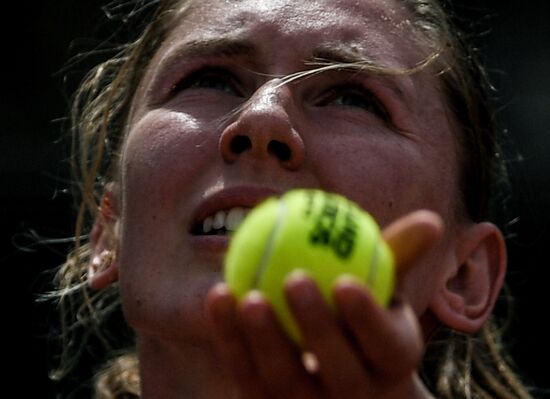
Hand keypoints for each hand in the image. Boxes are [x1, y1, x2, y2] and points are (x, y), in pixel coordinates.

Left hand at [205, 210, 441, 397]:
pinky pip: (246, 375)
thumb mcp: (385, 287)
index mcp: (392, 362)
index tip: (345, 281)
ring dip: (263, 340)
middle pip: (340, 372)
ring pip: (286, 381)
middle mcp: (355, 395)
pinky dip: (231, 339)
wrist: (342, 378)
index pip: (387, 346)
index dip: (368, 319)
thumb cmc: (364, 319)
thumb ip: (399, 255)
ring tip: (245, 295)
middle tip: (295, 278)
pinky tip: (219, 296)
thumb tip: (430, 220)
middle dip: (318, 328)